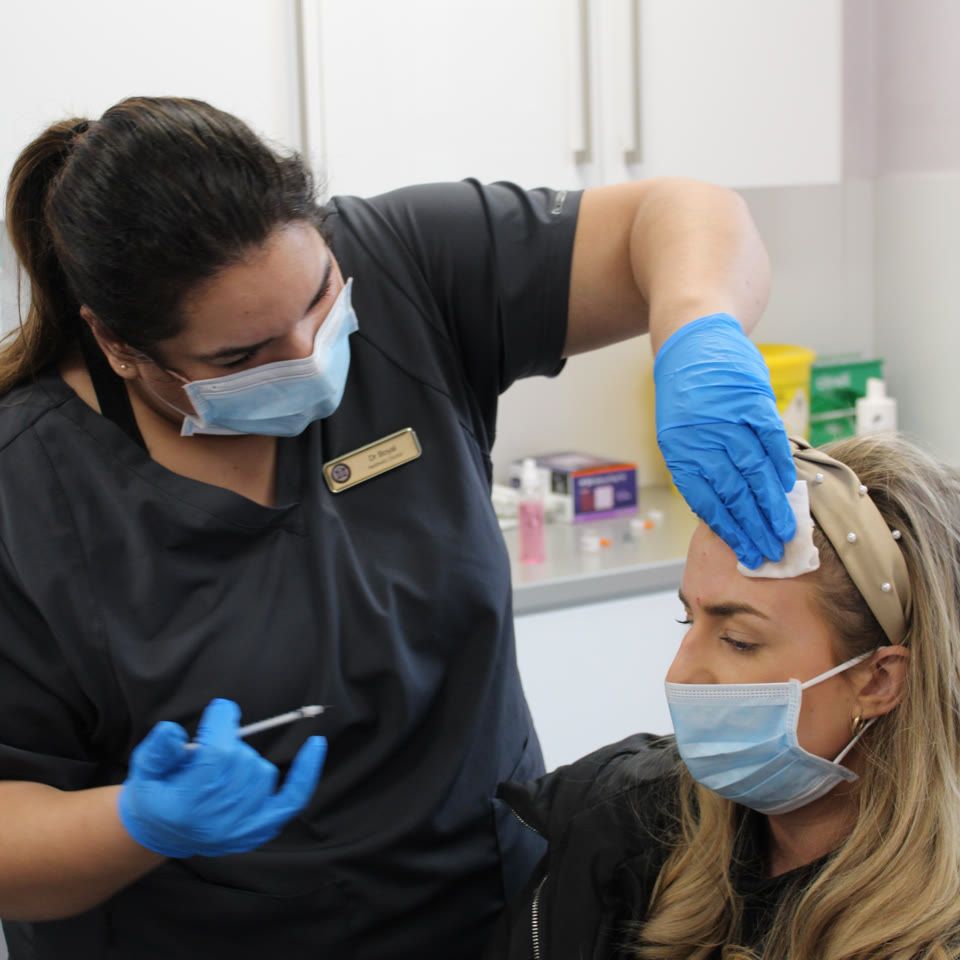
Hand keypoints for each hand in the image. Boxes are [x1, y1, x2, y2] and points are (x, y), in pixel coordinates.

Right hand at [118, 698, 325, 857]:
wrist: (161, 831)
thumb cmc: (155, 792)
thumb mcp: (145, 767)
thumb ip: (159, 748)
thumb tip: (173, 731)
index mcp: (187, 804)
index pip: (218, 753)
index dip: (222, 722)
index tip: (220, 710)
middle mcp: (218, 820)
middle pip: (241, 760)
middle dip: (227, 742)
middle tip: (211, 744)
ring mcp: (242, 827)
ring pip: (262, 772)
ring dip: (245, 760)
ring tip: (220, 767)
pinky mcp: (260, 828)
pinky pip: (293, 797)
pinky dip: (306, 771)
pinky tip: (316, 745)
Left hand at [654, 314, 796, 568]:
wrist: (694, 337)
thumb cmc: (688, 393)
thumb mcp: (680, 432)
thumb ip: (701, 466)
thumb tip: (724, 511)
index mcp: (679, 449)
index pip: (707, 500)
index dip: (729, 529)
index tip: (747, 551)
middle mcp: (702, 437)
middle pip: (733, 492)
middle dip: (754, 526)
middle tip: (772, 550)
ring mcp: (728, 418)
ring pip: (755, 471)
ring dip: (772, 505)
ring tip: (786, 529)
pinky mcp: (752, 400)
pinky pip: (771, 440)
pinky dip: (782, 465)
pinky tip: (789, 487)